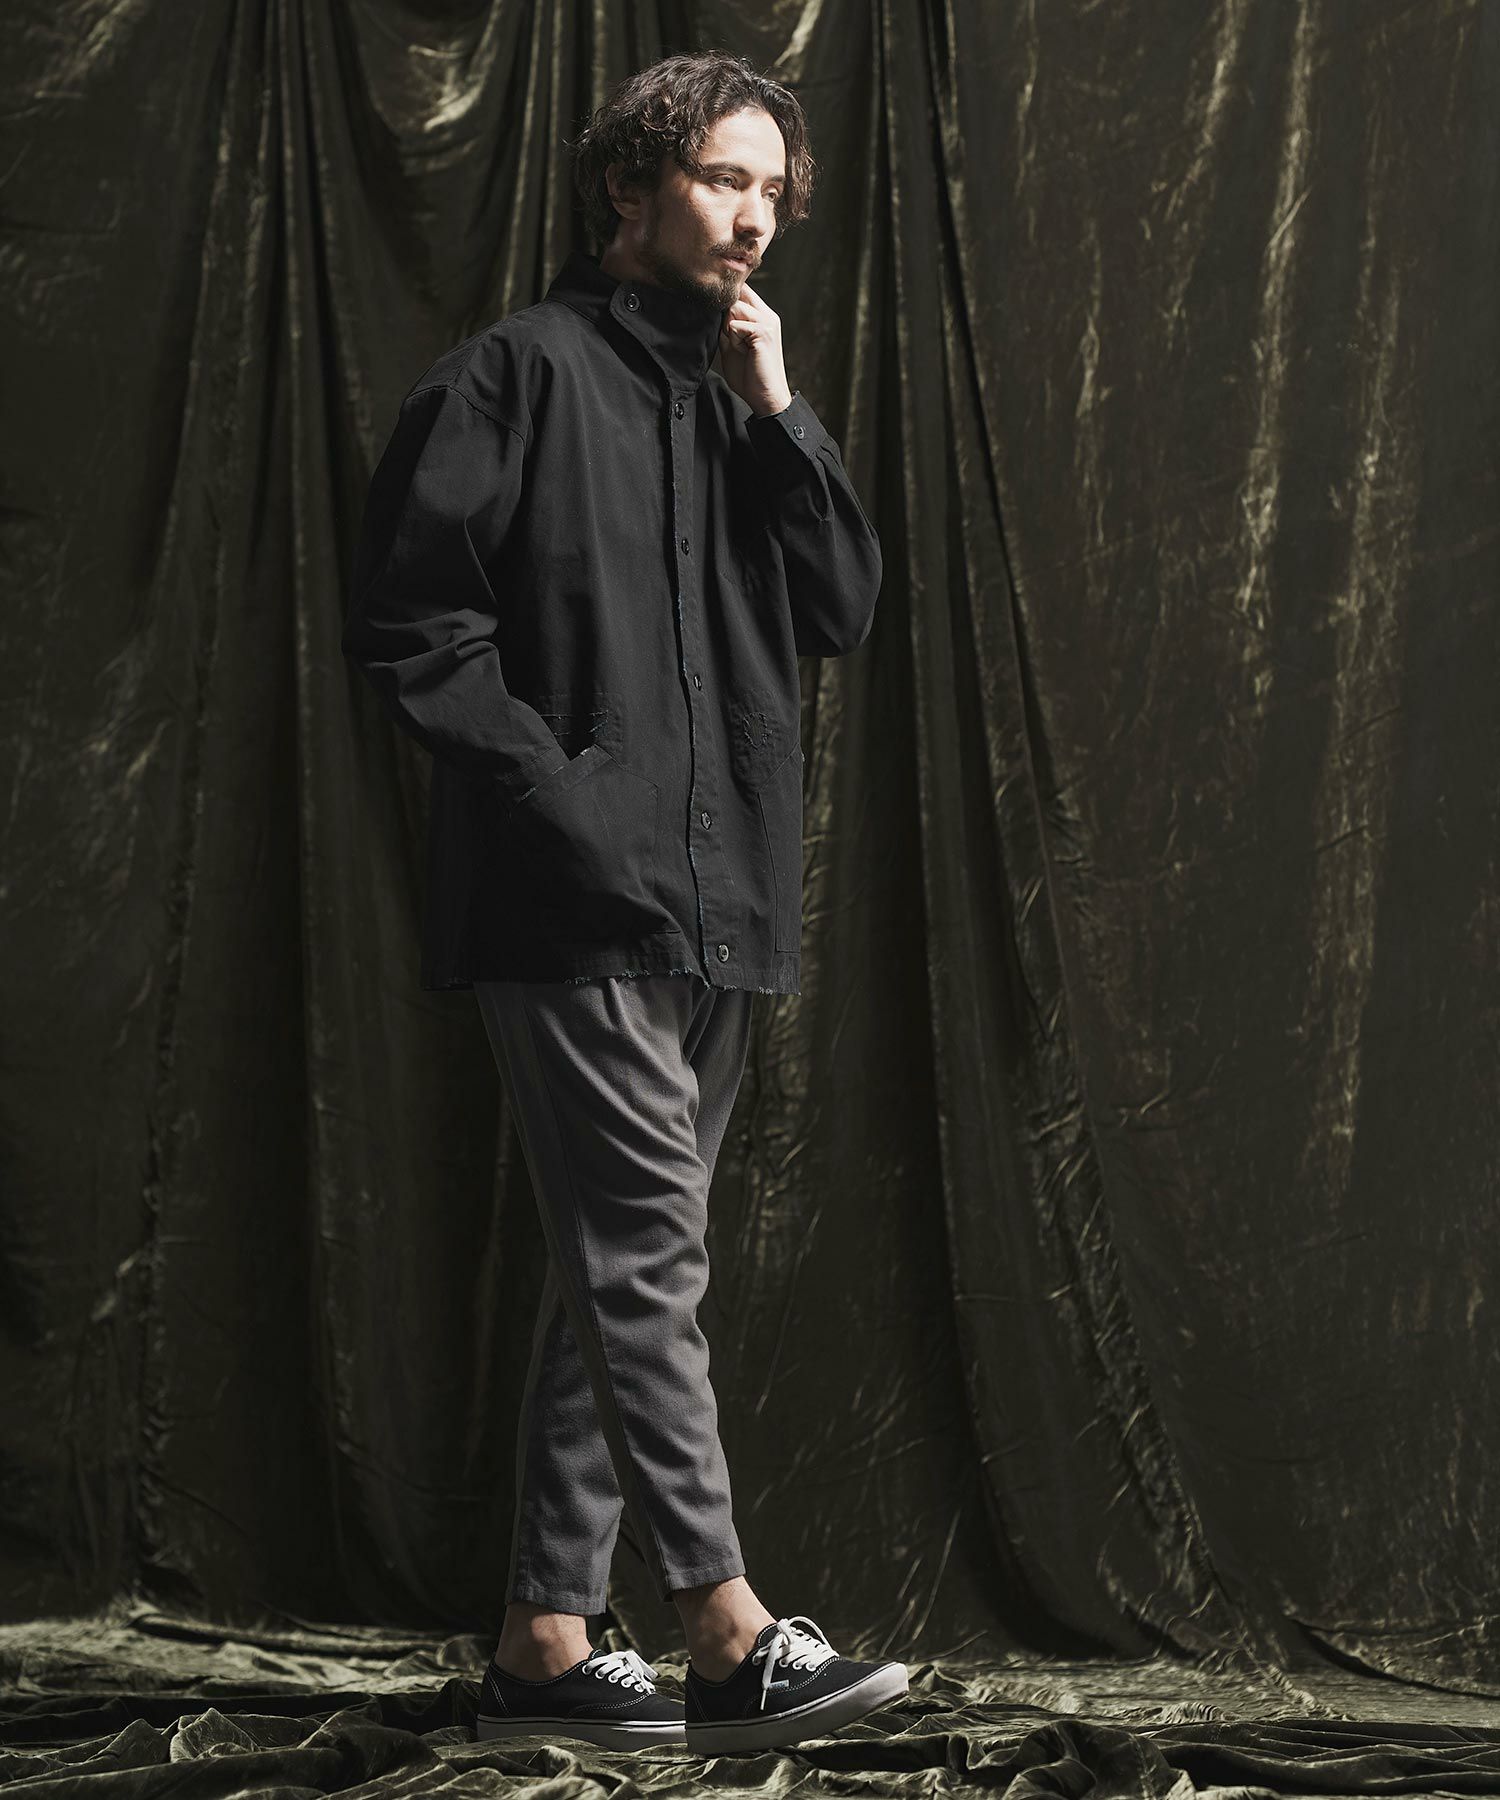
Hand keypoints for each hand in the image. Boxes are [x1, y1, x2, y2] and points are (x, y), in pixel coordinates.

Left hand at [718, 281, 793, 417]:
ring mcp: (767, 322)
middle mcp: (767, 315)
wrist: (765, 397)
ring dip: (728, 328)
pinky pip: (735, 324)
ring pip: (734, 307)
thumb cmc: (749, 375)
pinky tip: (743, 351)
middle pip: (736, 294)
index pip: (742, 291)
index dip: (727, 300)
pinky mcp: (763, 332)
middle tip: (731, 339)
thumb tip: (713, 309)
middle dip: (725, 314)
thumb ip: (726, 326)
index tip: (723, 322)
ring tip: (738, 347)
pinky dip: (733, 339)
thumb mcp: (732, 345)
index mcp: (762, 316)